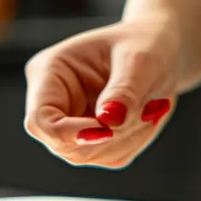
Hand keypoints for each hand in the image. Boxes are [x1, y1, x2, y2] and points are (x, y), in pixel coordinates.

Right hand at [24, 17, 183, 168]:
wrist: (160, 51)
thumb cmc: (145, 44)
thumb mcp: (139, 60)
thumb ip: (123, 90)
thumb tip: (108, 121)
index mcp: (50, 72)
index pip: (41, 120)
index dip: (70, 134)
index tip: (109, 131)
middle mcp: (54, 100)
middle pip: (63, 144)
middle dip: (108, 136)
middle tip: (145, 112)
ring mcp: (70, 123)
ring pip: (88, 154)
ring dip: (125, 139)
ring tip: (149, 108)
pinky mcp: (91, 139)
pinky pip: (109, 156)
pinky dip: (133, 141)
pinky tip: (144, 116)